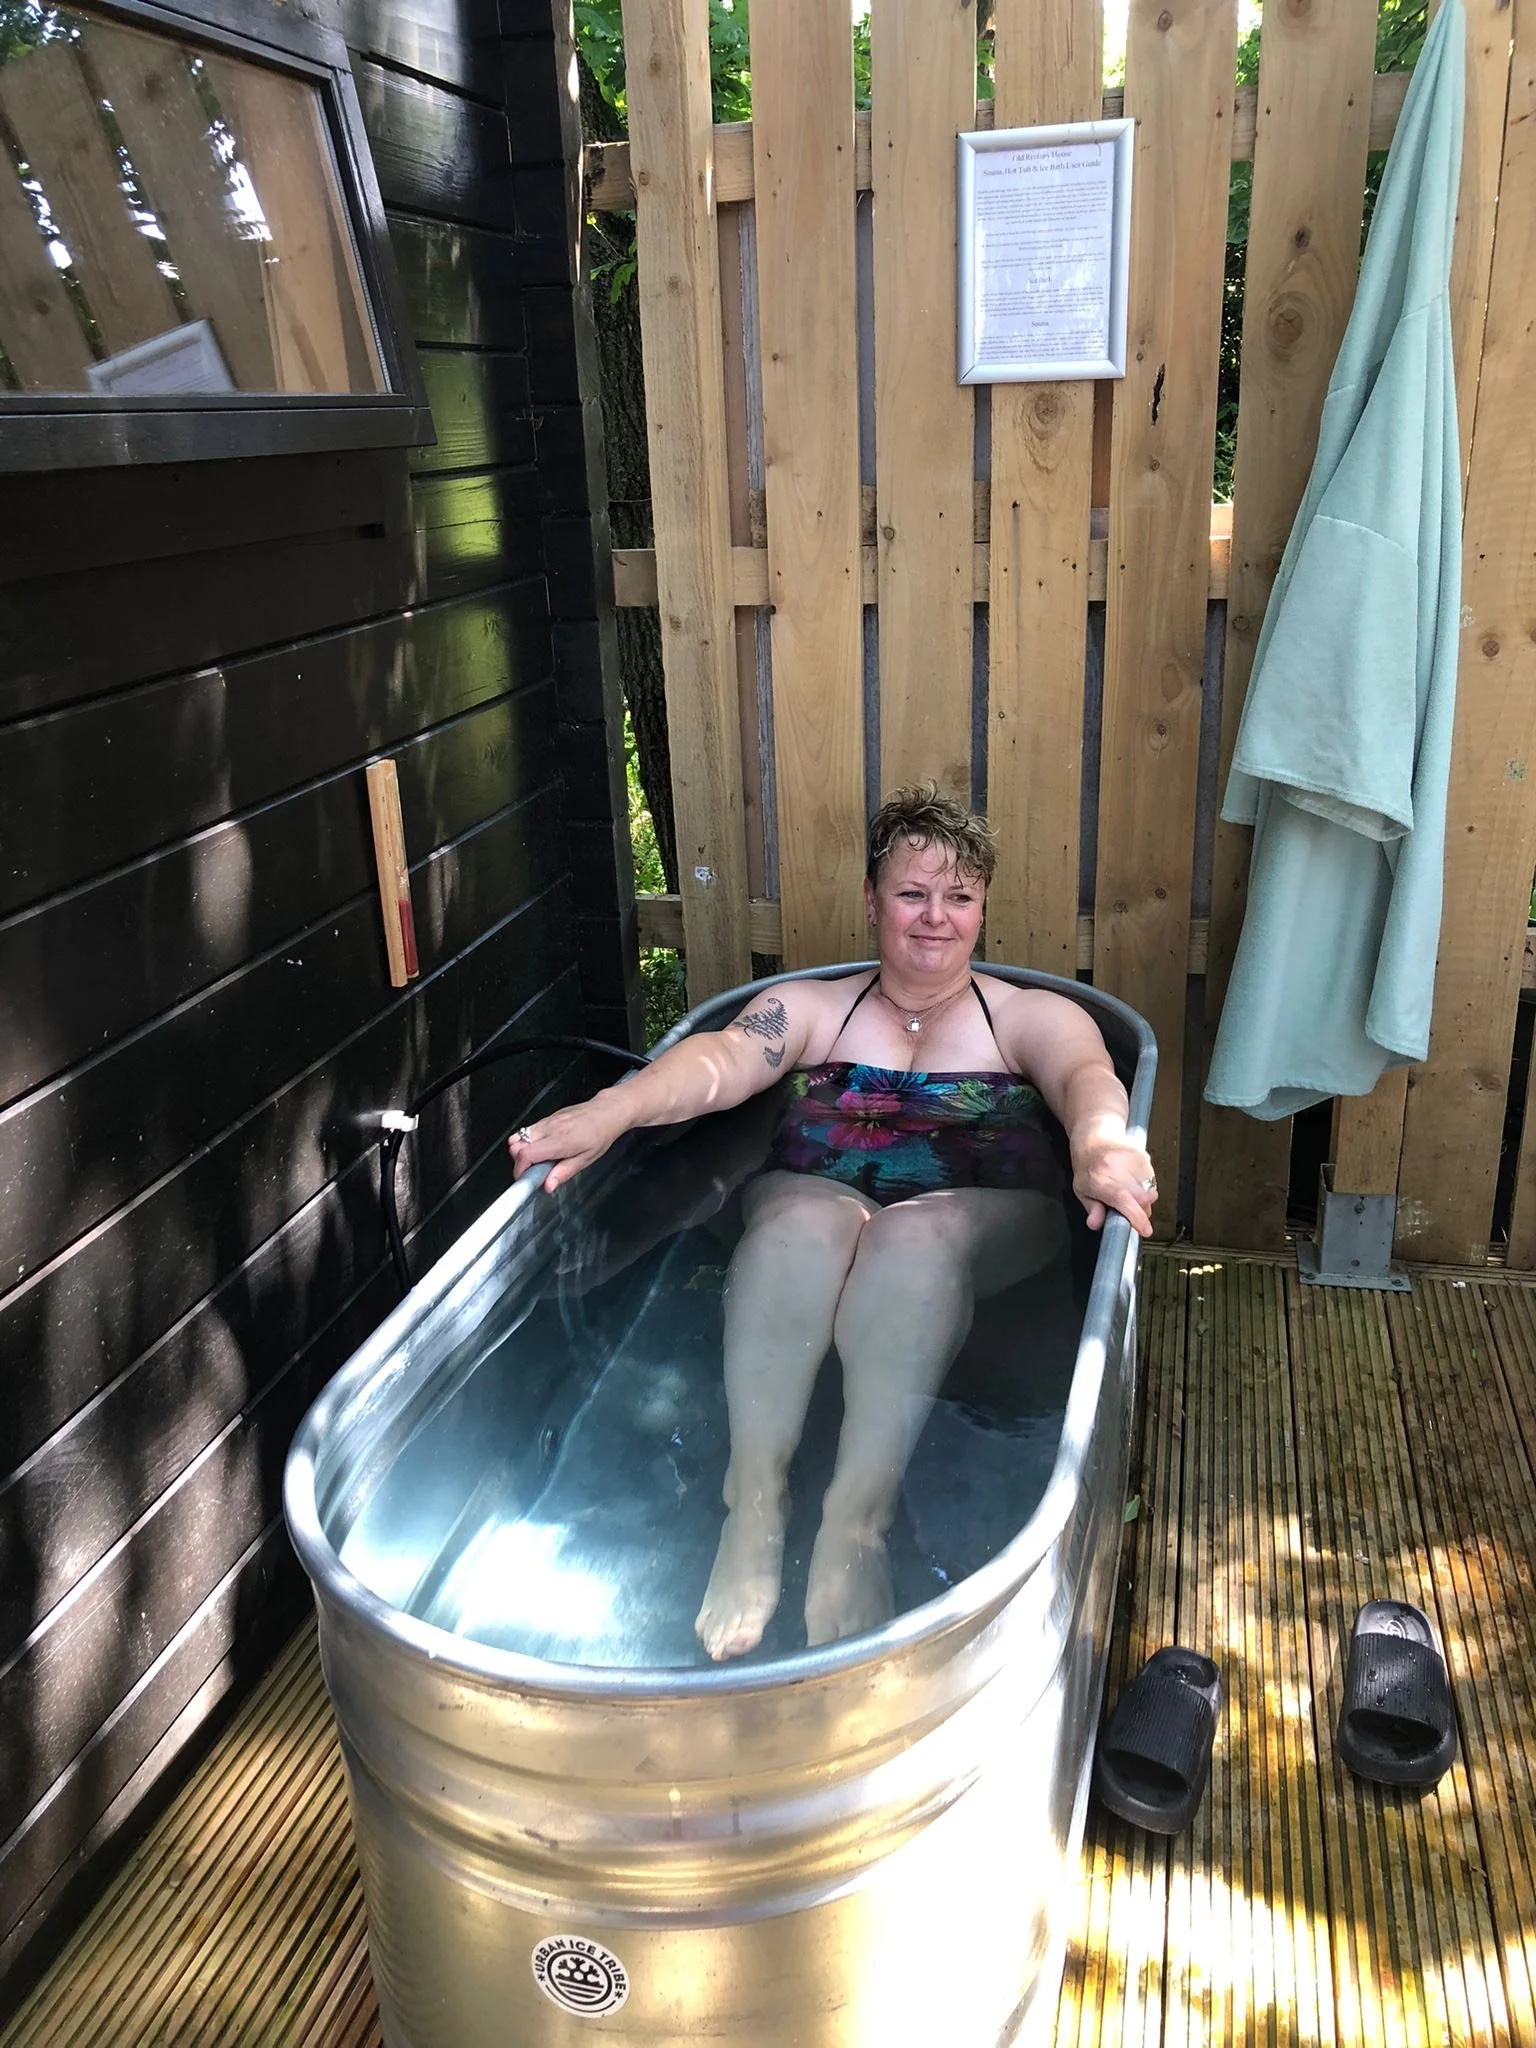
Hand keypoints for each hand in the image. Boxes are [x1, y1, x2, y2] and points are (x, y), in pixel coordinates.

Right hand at [507, 1093, 630, 1190]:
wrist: (606, 1112)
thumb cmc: (600, 1134)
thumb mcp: (586, 1159)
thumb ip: (564, 1173)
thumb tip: (548, 1185)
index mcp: (559, 1141)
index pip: (525, 1154)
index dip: (519, 1169)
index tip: (524, 1178)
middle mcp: (550, 1129)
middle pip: (515, 1145)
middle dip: (519, 1161)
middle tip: (533, 1170)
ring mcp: (547, 1121)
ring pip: (518, 1136)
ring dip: (522, 1150)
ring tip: (538, 1159)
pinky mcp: (547, 1117)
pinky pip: (527, 1130)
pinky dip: (528, 1141)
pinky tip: (544, 1147)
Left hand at [1071, 1129, 1158, 1238]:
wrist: (1096, 1136)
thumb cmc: (1087, 1165)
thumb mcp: (1081, 1190)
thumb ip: (1092, 1208)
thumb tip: (1096, 1224)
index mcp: (1099, 1180)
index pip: (1123, 1200)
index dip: (1137, 1217)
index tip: (1146, 1230)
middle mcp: (1118, 1169)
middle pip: (1143, 1199)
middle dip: (1142, 1210)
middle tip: (1131, 1209)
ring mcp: (1133, 1161)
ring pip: (1150, 1191)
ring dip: (1144, 1198)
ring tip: (1128, 1190)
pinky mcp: (1144, 1156)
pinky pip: (1152, 1181)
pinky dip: (1146, 1185)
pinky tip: (1132, 1178)